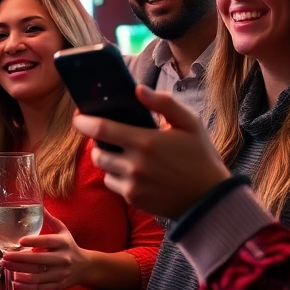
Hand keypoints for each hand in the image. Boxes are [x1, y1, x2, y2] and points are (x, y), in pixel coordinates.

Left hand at [3, 210, 89, 289]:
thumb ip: (50, 220)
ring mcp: (60, 274)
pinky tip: (15, 282)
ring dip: (19, 273)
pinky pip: (40, 288)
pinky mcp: (58, 286)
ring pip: (37, 276)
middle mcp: (63, 259)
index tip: (19, 241)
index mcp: (63, 243)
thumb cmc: (69, 246)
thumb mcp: (63, 231)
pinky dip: (26, 287)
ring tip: (6, 268)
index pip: (47, 241)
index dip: (33, 241)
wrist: (85, 267)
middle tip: (4, 257)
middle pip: (39, 260)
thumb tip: (39, 205)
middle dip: (19, 259)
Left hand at [72, 86, 230, 219]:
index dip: (84, 121)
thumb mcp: (190, 123)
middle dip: (96, 142)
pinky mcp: (135, 200)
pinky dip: (118, 176)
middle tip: (106, 135)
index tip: (79, 116)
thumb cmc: (201, 157)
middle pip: (97, 152)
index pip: (101, 129)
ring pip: (104, 169)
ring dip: (107, 159)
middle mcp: (135, 165)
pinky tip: (135, 170)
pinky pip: (114, 184)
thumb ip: (163, 103)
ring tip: (123, 152)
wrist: (210, 199)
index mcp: (145, 142)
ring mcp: (133, 185)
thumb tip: (138, 89)